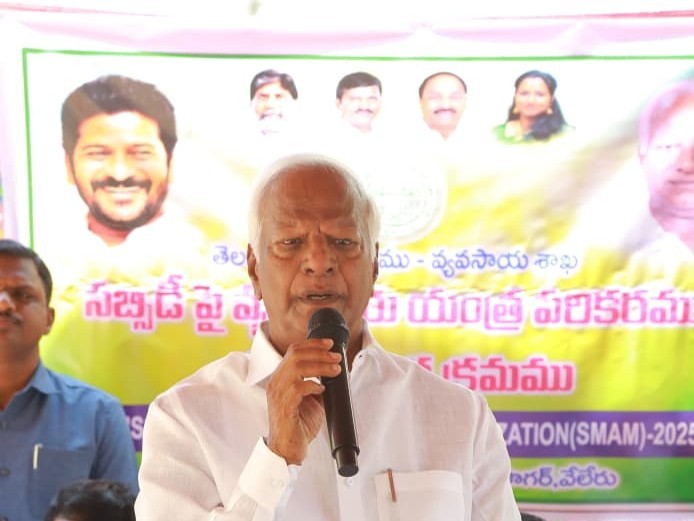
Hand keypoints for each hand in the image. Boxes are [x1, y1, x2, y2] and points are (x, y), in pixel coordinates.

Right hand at [266, 338, 341, 464]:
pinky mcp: (284, 406)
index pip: (293, 351)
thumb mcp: (312, 399)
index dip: (312, 343)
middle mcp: (276, 382)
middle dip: (319, 351)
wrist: (288, 449)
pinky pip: (298, 388)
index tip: (329, 343)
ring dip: (320, 365)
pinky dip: (313, 385)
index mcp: (281, 378)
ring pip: (297, 366)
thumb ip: (318, 383)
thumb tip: (335, 370)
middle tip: (336, 357)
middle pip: (295, 354)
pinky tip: (322, 389)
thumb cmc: (299, 425)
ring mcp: (278, 394)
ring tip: (335, 370)